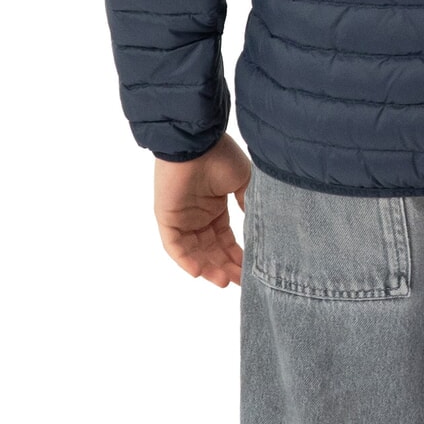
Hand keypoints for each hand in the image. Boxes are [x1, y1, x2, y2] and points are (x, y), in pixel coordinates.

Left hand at [154, 133, 251, 287]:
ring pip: (195, 252)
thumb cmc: (220, 155)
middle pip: (212, 250)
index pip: (226, 240)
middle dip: (226, 267)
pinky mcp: (167, 218)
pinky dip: (185, 260)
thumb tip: (257, 224)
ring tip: (224, 281)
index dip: (238, 256)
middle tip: (241, 282)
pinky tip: (200, 272)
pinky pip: (174, 245)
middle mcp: (198, 216)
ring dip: (209, 268)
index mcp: (215, 207)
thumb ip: (248, 203)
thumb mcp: (243, 180)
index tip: (251, 271)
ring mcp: (182, 218)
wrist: (197, 141)